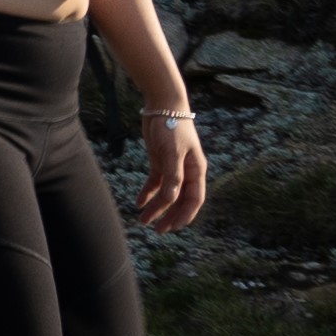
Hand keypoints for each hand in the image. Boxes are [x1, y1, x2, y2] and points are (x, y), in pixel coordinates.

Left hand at [135, 111, 207, 230]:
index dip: (185, 215)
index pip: (194, 199)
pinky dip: (148, 193)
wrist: (163, 106)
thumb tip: (172, 198)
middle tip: (157, 230)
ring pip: (166, 193)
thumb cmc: (172, 127)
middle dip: (169, 215)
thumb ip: (174, 176)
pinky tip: (139, 203)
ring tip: (143, 220)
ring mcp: (173, 167)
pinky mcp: (160, 161)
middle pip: (180, 200)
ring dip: (156, 207)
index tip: (173, 228)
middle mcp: (187, 171)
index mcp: (196, 170)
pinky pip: (155, 182)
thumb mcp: (173, 152)